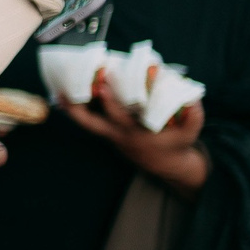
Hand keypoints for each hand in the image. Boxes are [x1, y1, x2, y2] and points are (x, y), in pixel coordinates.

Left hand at [62, 83, 208, 192]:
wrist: (167, 165)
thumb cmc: (177, 144)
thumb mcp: (191, 132)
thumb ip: (193, 115)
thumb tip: (191, 98)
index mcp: (134, 132)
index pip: (119, 115)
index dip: (111, 100)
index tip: (102, 84)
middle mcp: (117, 133)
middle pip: (90, 122)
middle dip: (78, 106)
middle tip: (64, 89)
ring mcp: (110, 134)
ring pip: (85, 122)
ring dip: (71, 108)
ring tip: (57, 91)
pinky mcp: (108, 132)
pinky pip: (89, 121)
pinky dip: (78, 110)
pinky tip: (66, 95)